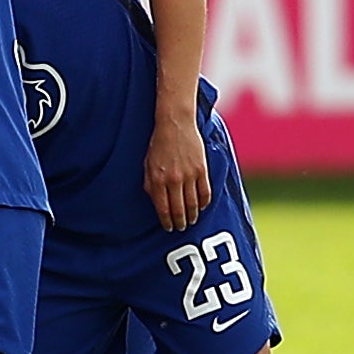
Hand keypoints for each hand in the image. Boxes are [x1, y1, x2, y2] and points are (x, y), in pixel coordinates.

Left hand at [142, 110, 212, 232]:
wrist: (175, 124)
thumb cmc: (158, 144)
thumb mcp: (147, 164)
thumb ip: (150, 183)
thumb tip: (155, 202)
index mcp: (158, 179)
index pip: (163, 208)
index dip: (166, 221)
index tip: (168, 228)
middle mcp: (174, 179)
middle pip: (179, 209)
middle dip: (180, 222)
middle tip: (181, 228)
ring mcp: (189, 175)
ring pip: (193, 203)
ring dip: (193, 215)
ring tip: (191, 221)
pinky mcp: (202, 170)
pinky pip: (205, 192)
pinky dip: (204, 203)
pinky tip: (202, 207)